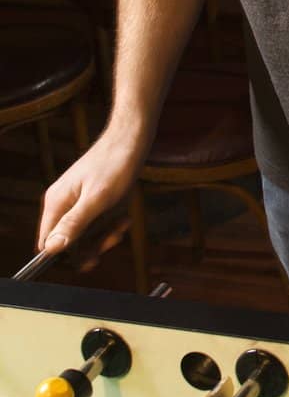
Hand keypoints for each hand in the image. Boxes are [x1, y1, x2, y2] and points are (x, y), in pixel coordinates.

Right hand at [37, 134, 143, 254]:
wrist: (131, 139)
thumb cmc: (115, 165)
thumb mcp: (97, 199)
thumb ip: (74, 223)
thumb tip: (51, 248)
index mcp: (56, 203)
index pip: (48, 244)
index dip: (68, 255)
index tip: (93, 257)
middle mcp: (61, 203)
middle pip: (69, 242)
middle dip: (93, 244)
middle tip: (114, 236)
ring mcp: (75, 201)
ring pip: (85, 234)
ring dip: (105, 233)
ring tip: (122, 221)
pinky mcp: (89, 199)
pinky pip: (96, 222)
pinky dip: (110, 223)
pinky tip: (124, 215)